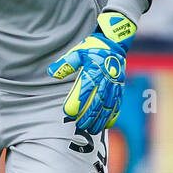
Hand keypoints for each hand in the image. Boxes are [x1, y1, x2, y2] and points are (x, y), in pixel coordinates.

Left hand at [48, 11, 135, 135]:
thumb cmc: (93, 49)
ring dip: (101, 119)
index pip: (85, 89)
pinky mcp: (120, 87)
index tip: (69, 113)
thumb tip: (51, 73)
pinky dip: (113, 115)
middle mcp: (106, 78)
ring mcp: (115, 84)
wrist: (115, 42)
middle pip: (98, 100)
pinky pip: (117, 103)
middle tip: (81, 127)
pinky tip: (108, 125)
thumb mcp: (77, 52)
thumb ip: (65, 63)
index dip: (78, 102)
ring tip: (93, 130)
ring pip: (108, 105)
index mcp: (95, 70)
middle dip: (90, 116)